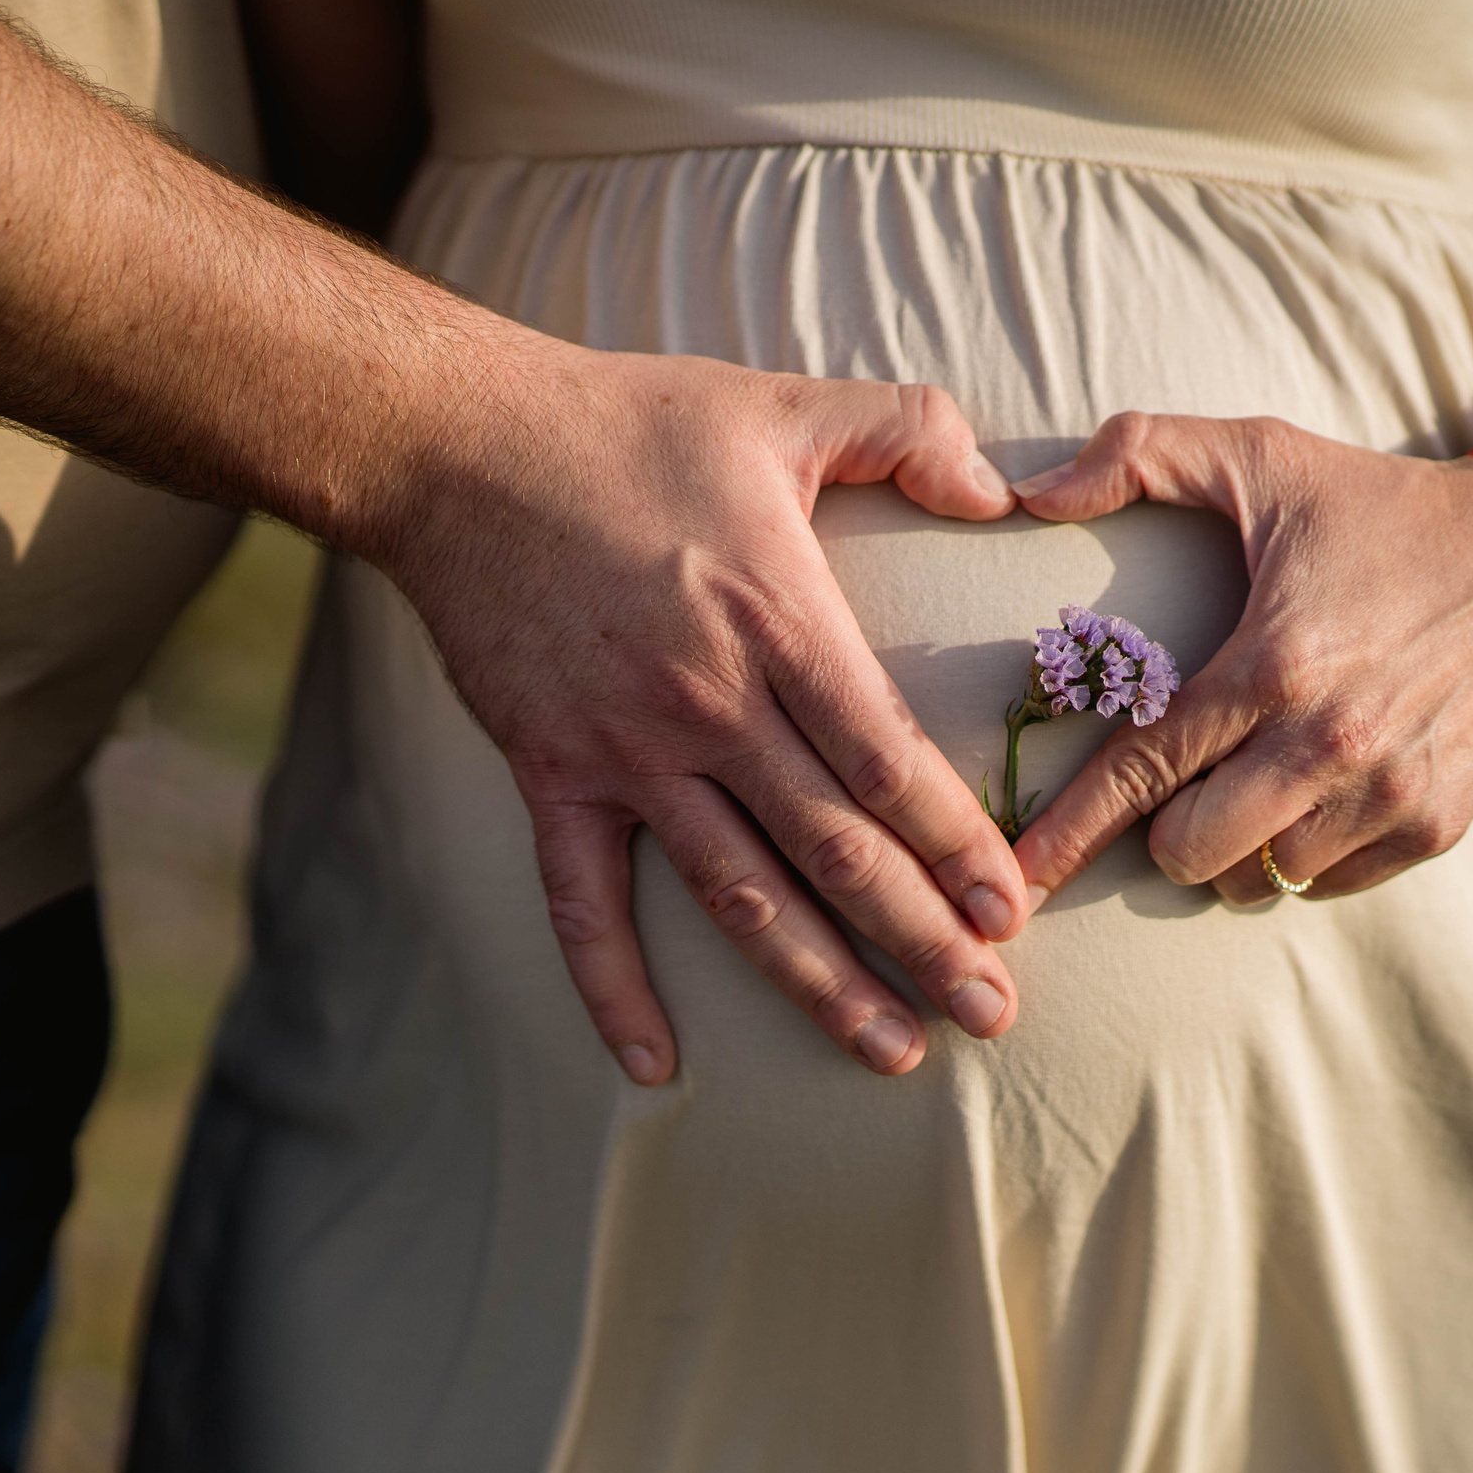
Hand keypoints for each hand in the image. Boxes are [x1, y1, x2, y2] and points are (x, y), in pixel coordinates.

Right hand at [365, 342, 1029, 1085]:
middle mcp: (708, 705)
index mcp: (777, 622)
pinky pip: (582, 904)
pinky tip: (657, 1066)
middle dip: (922, 940)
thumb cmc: (628, 424)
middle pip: (834, 849)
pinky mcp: (550, 773)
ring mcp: (624, 751)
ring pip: (737, 896)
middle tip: (990, 1015)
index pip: (886, 762)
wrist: (459, 448)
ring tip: (888, 1051)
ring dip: (817, 982)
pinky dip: (615, 990)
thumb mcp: (782, 405)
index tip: (1013, 913)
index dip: (957, 847)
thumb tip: (998, 494)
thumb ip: (908, 430)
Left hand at [1006, 414, 1472, 906]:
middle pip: (1191, 851)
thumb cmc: (1382, 505)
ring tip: (1250, 778)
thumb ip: (1140, 455)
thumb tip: (1028, 493)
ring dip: (1235, 845)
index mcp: (1276, 663)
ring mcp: (1391, 794)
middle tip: (1179, 778)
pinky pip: (1325, 884)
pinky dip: (1301, 855)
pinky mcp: (1437, 825)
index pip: (1143, 770)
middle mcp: (1334, 744)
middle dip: (1162, 829)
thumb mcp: (1265, 455)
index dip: (1072, 831)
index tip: (1021, 876)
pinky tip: (1311, 793)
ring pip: (1258, 879)